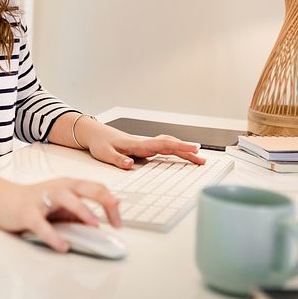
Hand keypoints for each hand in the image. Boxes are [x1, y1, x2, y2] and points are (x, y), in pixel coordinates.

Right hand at [0, 178, 121, 252]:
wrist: (2, 200)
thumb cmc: (33, 202)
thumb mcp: (61, 206)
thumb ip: (81, 211)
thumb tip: (103, 218)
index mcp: (68, 185)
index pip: (97, 188)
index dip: (112, 204)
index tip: (118, 223)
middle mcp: (57, 188)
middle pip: (87, 188)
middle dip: (106, 203)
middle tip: (116, 222)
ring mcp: (42, 199)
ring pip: (66, 198)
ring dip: (82, 210)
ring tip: (94, 224)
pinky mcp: (27, 213)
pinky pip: (41, 224)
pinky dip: (53, 236)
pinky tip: (63, 246)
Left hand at [85, 123, 205, 169]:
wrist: (94, 133)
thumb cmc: (100, 143)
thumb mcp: (105, 154)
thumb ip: (118, 159)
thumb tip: (130, 165)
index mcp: (136, 144)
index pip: (161, 144)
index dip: (178, 146)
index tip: (193, 148)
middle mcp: (144, 143)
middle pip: (169, 144)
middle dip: (187, 151)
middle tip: (203, 159)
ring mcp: (145, 144)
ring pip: (168, 145)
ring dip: (183, 150)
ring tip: (198, 159)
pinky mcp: (144, 147)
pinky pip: (163, 147)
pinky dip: (175, 150)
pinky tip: (182, 154)